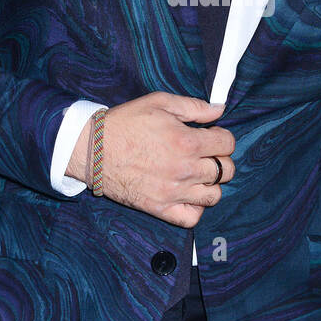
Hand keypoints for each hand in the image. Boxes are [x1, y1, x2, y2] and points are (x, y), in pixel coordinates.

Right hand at [66, 92, 234, 226]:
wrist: (93, 150)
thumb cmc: (125, 123)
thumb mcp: (159, 102)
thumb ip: (194, 107)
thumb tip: (221, 109)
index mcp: (186, 141)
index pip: (227, 144)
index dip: (222, 137)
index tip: (211, 136)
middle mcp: (184, 169)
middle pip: (226, 170)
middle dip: (220, 159)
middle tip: (206, 154)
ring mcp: (173, 192)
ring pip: (215, 196)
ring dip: (211, 184)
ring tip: (197, 174)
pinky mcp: (159, 208)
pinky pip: (192, 218)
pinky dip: (196, 208)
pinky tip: (188, 194)